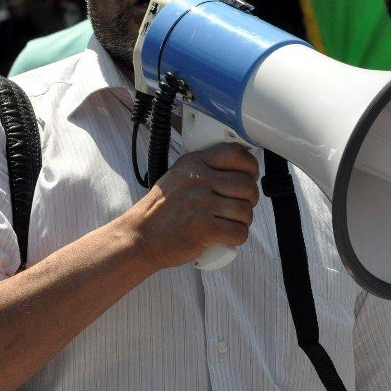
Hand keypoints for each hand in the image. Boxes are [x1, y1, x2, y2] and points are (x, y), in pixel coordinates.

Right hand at [125, 143, 259, 269]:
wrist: (140, 237)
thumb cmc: (160, 210)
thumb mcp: (177, 176)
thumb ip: (202, 168)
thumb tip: (237, 168)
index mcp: (194, 163)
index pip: (235, 153)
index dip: (250, 166)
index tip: (251, 176)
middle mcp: (198, 180)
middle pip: (246, 185)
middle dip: (250, 199)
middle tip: (241, 206)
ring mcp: (202, 204)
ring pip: (245, 210)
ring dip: (245, 220)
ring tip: (233, 222)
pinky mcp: (205, 228)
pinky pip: (239, 231)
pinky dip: (239, 236)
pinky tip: (230, 236)